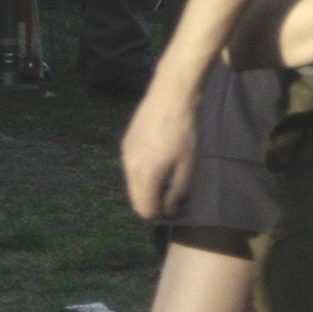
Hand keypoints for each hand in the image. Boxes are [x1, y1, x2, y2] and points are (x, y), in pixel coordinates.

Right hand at [121, 86, 200, 219]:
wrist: (170, 96)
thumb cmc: (184, 132)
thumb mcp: (187, 166)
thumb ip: (177, 192)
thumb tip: (169, 209)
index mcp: (145, 175)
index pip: (145, 209)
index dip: (160, 215)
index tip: (174, 209)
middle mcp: (129, 167)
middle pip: (135, 199)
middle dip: (151, 203)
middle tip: (172, 197)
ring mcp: (125, 154)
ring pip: (132, 184)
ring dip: (146, 188)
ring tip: (166, 177)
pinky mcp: (125, 143)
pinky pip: (131, 168)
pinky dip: (142, 173)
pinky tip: (157, 160)